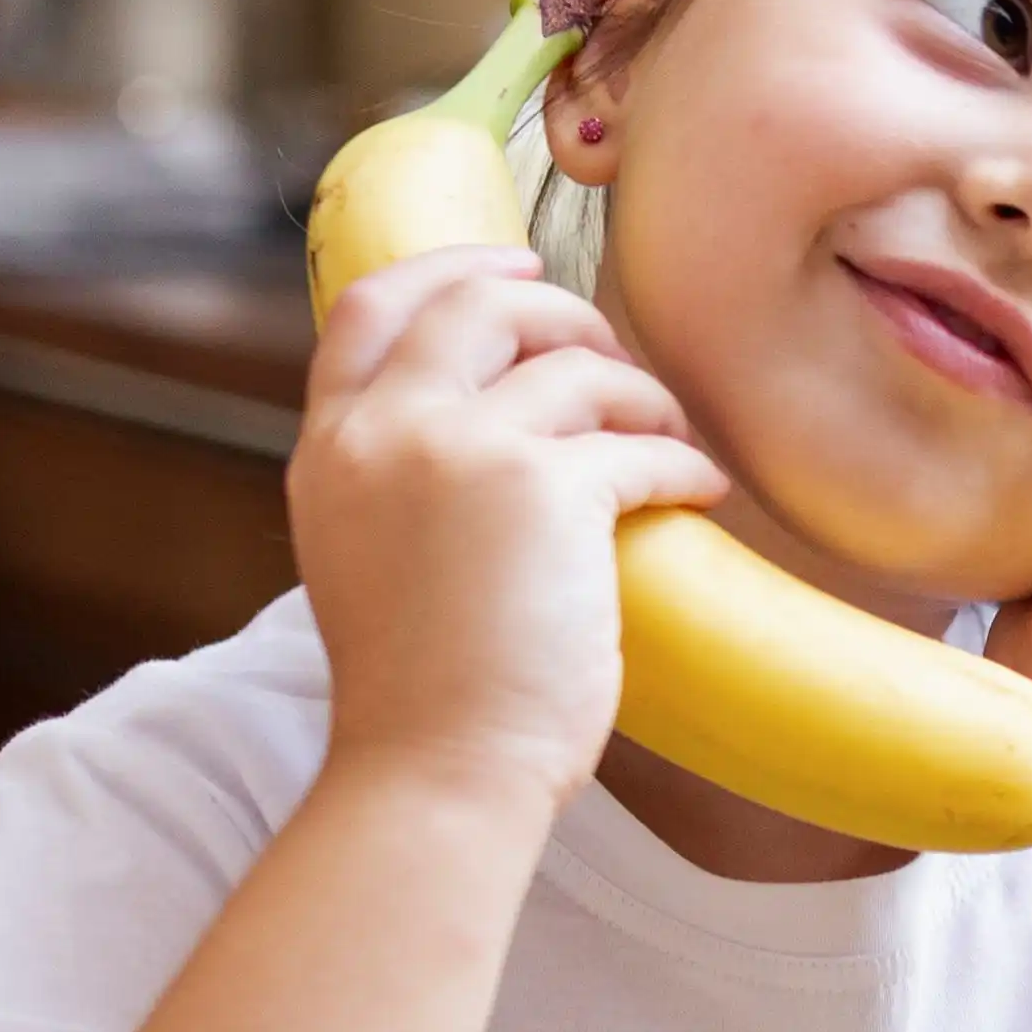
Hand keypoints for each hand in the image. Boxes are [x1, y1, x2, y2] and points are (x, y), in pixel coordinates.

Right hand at [293, 247, 725, 807]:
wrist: (436, 769)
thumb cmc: (419, 691)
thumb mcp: (364, 554)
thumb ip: (397, 474)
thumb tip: (485, 416)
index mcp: (332, 448)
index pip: (371, 306)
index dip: (451, 266)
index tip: (515, 261)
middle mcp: (385, 431)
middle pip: (480, 302)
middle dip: (562, 310)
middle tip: (613, 352)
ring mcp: (462, 452)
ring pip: (576, 365)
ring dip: (641, 393)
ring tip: (668, 434)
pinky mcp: (547, 491)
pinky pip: (638, 441)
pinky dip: (682, 459)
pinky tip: (700, 490)